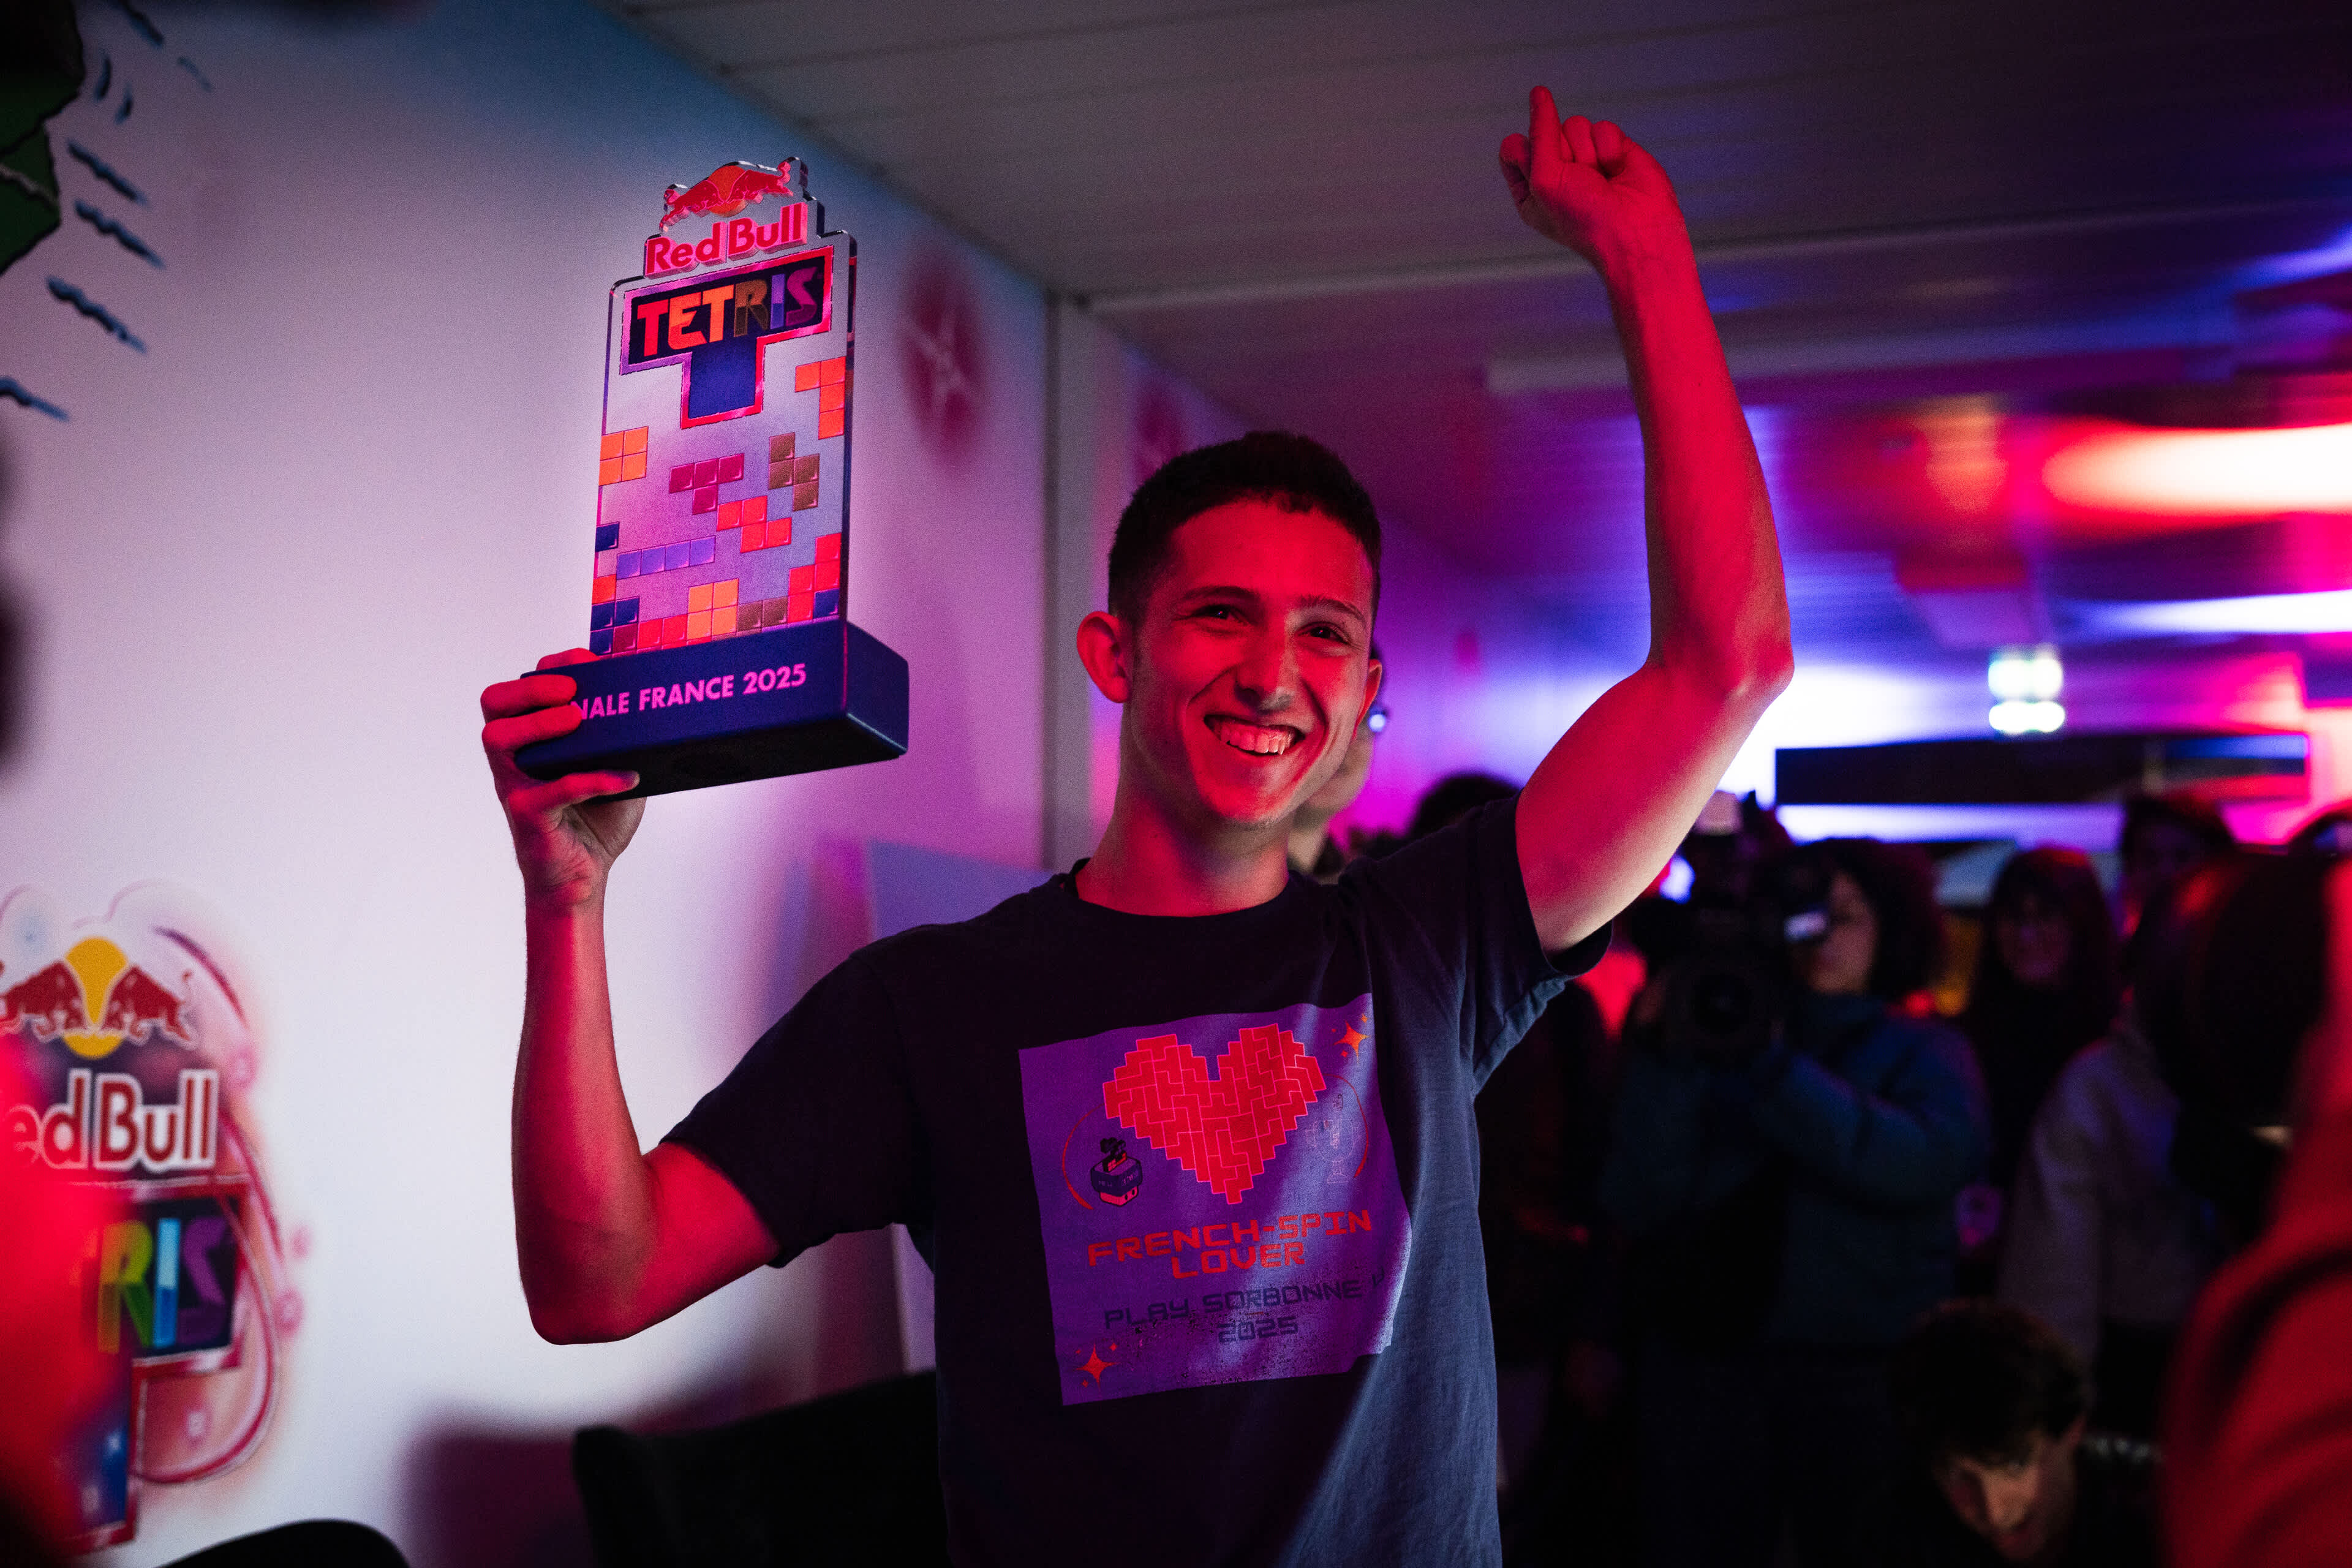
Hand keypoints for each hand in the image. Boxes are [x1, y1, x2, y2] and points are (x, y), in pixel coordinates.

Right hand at [481, 650, 642, 910]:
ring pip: (499, 740)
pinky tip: (626, 777)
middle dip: (531, 688)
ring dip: (540, 723)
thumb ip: (624, 741)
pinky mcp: (528, 817)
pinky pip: (552, 791)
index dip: (543, 672)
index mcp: (530, 744)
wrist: (582, 879)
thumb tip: (658, 703)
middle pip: (494, 706)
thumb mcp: (615, 769)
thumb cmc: (595, 821)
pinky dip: (592, 779)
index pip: (515, 693)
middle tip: (572, 693)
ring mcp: (515, 787)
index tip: (581, 664)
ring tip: (579, 720)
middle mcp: (514, 761)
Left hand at [1499, 87, 1688, 273]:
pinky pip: (1603, 127)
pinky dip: (1610, 149)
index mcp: (1529, 188)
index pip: (1513, 147)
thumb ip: (1540, 133)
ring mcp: (1586, 159)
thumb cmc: (1583, 217)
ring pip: (1575, 125)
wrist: (1635, 232)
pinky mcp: (1614, 149)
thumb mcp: (1545, 177)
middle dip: (1563, 155)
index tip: (1544, 180)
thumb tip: (1539, 93)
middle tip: (1579, 184)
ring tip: (1600, 180)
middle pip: (1546, 130)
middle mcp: (1556, 172)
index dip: (1528, 155)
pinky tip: (1618, 172)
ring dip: (1587, 153)